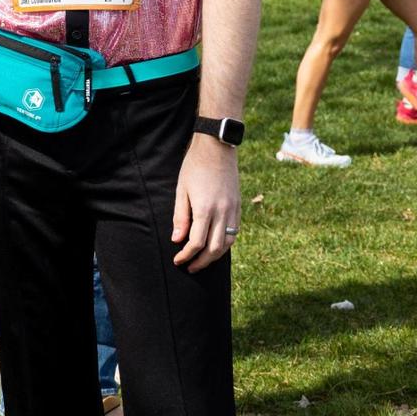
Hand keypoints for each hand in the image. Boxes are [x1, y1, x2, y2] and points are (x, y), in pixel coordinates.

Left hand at [171, 134, 240, 271]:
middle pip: (214, 249)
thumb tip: (177, 240)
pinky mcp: (238, 206)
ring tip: (202, 261)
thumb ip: (181, 217)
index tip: (178, 260)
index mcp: (205, 209)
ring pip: (227, 243)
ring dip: (215, 256)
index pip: (196, 243)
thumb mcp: (181, 190)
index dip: (186, 255)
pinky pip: (235, 232)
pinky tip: (215, 247)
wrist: (217, 148)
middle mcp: (222, 212)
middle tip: (190, 267)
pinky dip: (225, 244)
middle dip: (201, 262)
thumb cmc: (194, 167)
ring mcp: (233, 209)